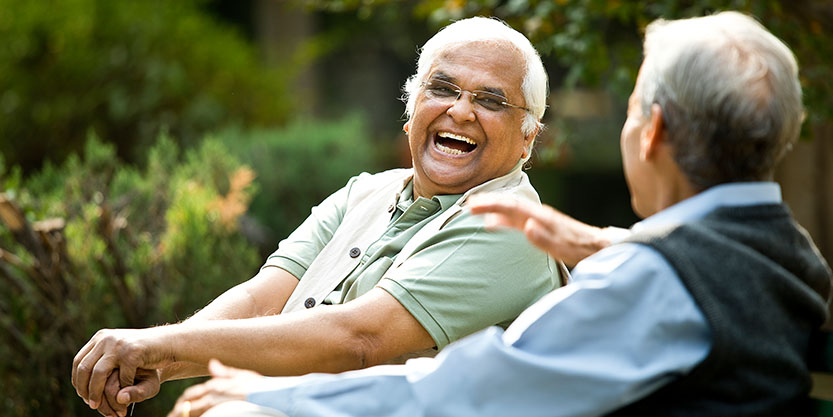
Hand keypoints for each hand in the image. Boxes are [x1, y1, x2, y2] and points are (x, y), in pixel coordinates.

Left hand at [72, 327, 172, 411]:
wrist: (167, 344)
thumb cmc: (143, 353)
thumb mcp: (119, 356)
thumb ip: (103, 363)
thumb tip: (80, 383)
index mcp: (101, 338)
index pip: (79, 362)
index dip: (78, 381)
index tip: (83, 395)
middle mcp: (106, 338)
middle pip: (84, 368)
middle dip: (85, 389)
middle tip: (91, 404)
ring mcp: (119, 344)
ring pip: (98, 373)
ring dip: (97, 392)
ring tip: (99, 404)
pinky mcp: (132, 352)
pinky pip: (122, 376)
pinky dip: (124, 388)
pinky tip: (126, 393)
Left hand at [168, 359, 261, 416]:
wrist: (270, 397)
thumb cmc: (259, 386)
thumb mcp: (243, 375)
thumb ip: (225, 372)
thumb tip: (212, 363)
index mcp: (215, 385)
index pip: (191, 394)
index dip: (183, 401)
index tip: (179, 407)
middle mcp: (211, 396)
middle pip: (186, 406)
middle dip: (178, 412)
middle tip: (173, 416)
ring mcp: (214, 407)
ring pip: (189, 414)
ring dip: (182, 416)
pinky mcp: (217, 413)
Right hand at [468, 194, 610, 265]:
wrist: (597, 246)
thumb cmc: (580, 248)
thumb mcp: (563, 247)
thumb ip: (545, 238)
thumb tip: (527, 226)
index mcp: (541, 217)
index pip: (511, 206)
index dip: (491, 205)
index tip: (473, 206)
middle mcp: (538, 214)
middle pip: (509, 204)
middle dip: (488, 202)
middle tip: (468, 204)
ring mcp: (539, 219)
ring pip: (511, 210)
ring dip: (493, 208)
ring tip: (475, 210)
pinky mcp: (540, 226)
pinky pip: (516, 219)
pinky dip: (501, 218)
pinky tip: (494, 223)